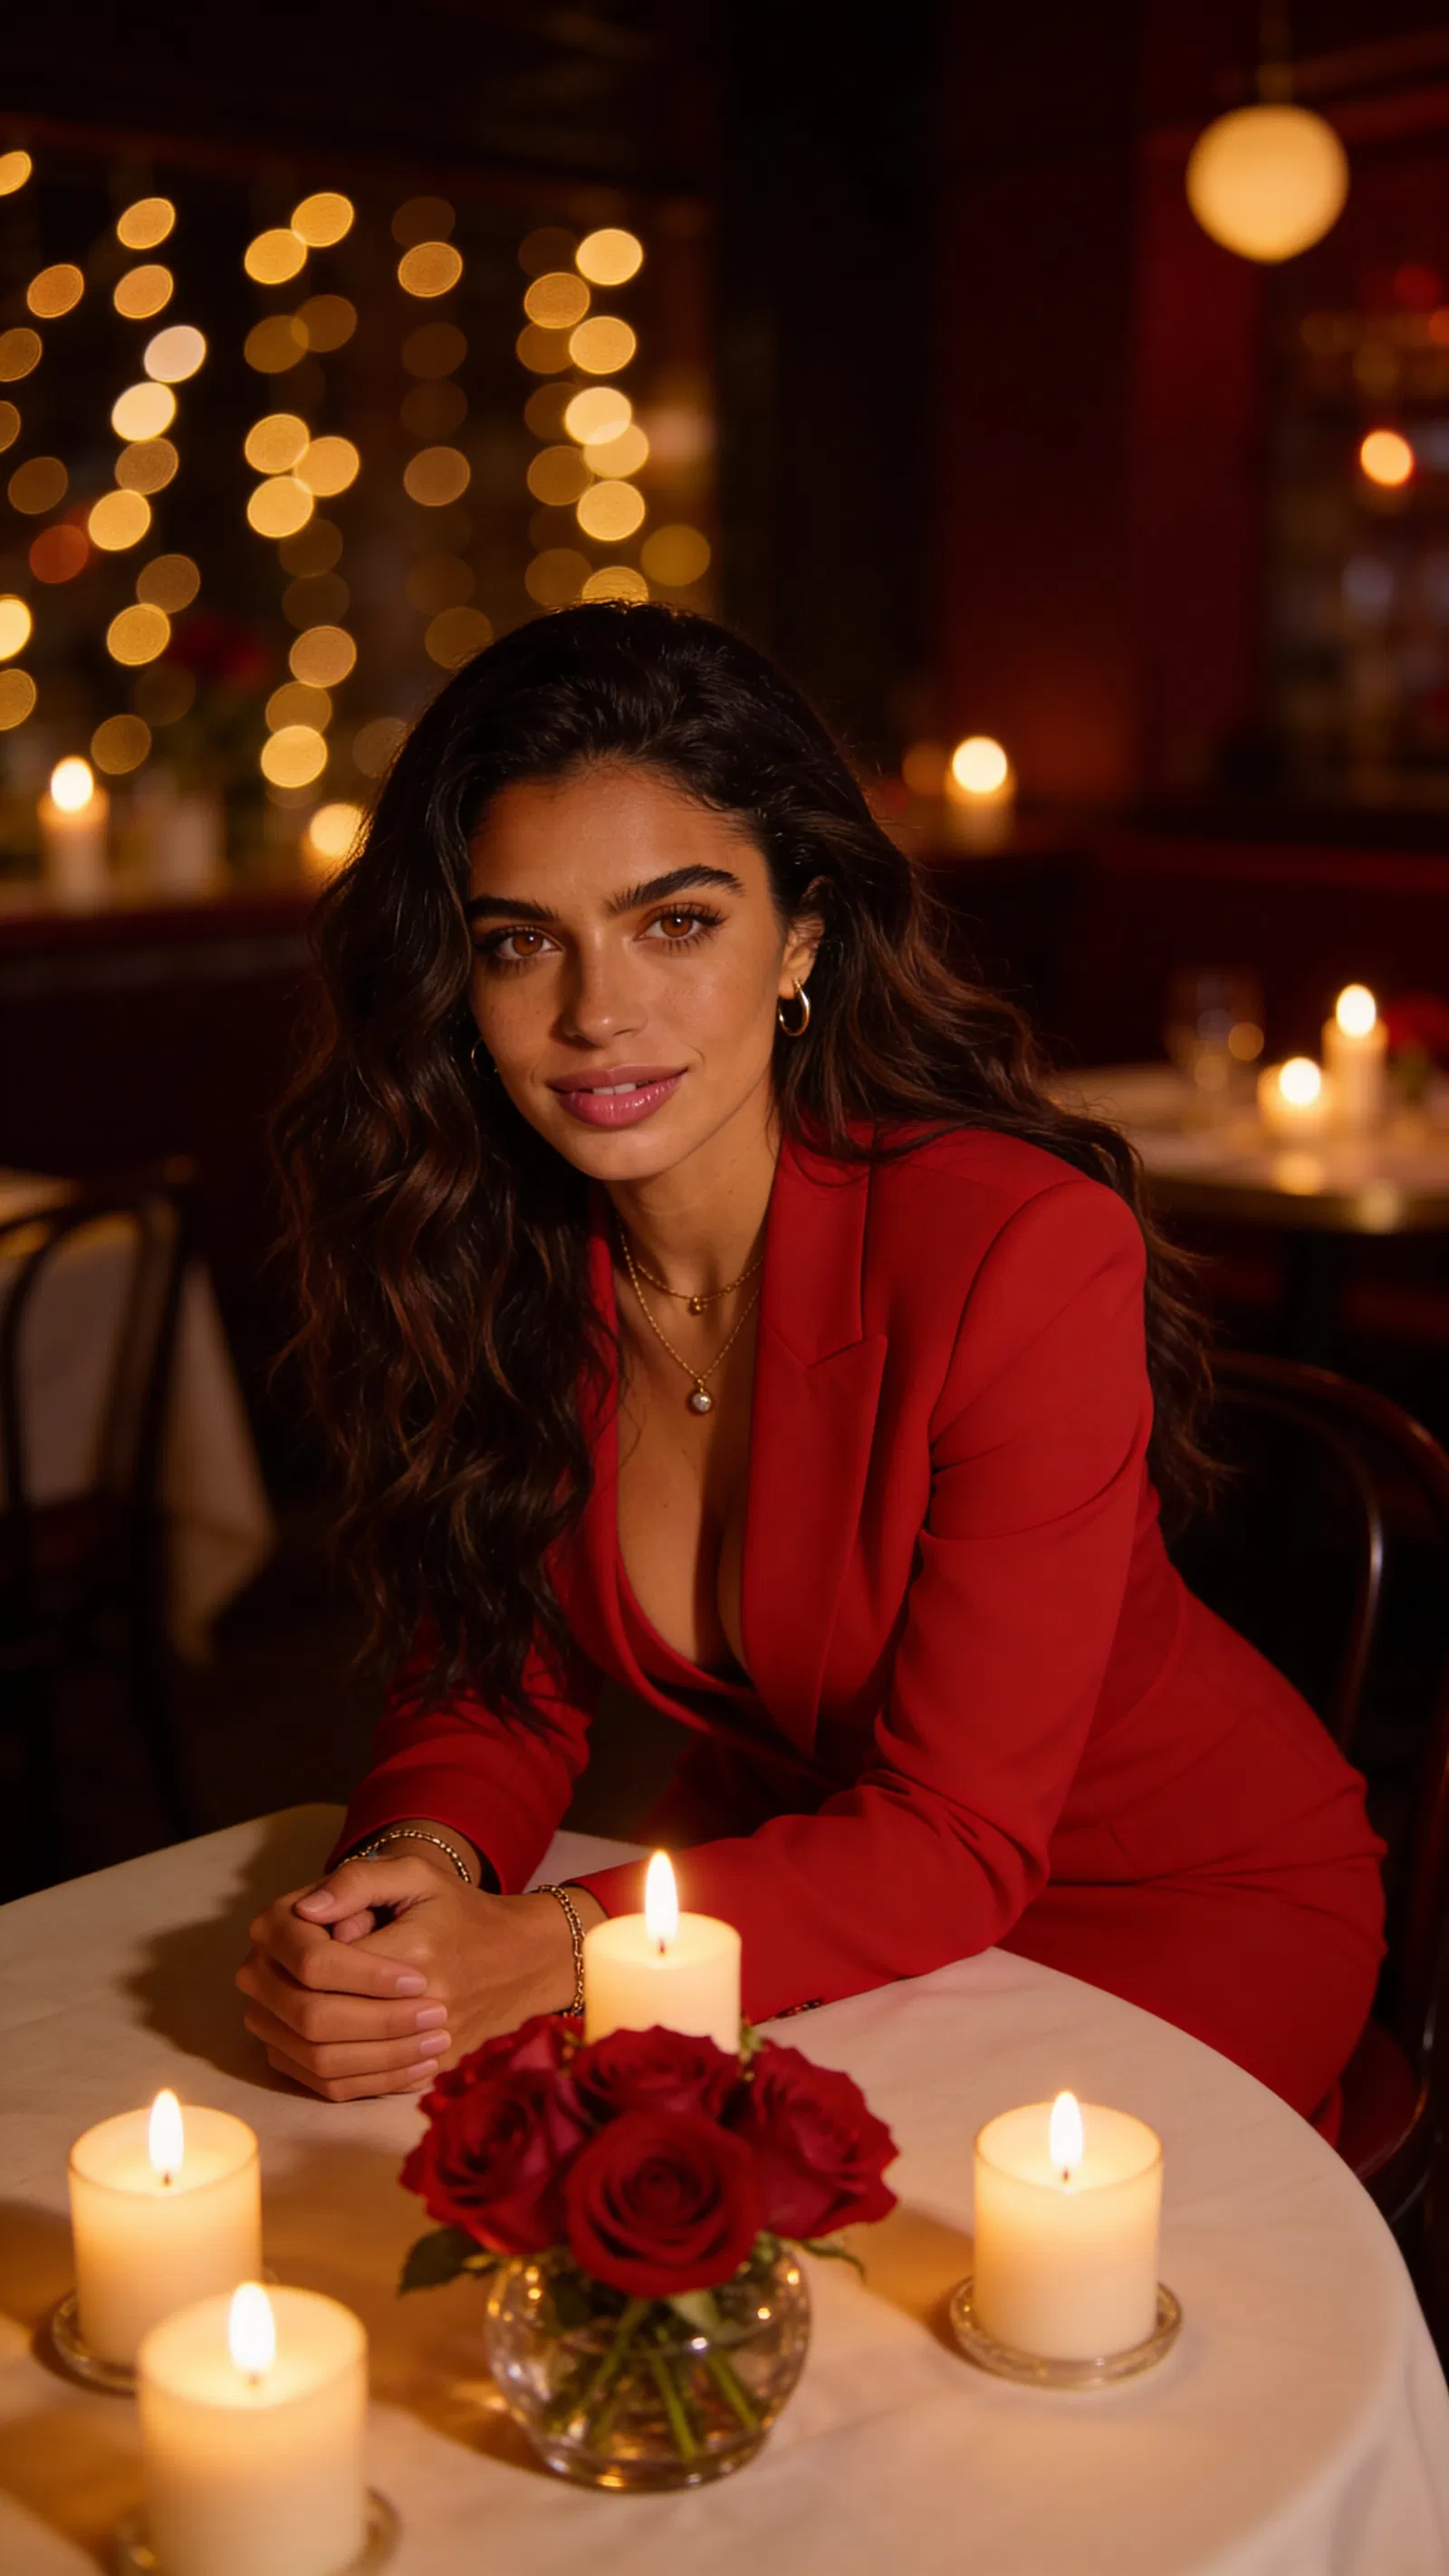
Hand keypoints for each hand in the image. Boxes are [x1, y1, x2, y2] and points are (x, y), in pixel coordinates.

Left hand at [237, 1846, 599, 2101]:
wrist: (518, 1964)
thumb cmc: (461, 1913)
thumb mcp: (416, 1876)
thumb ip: (358, 1882)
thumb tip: (305, 1908)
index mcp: (415, 1953)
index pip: (319, 1965)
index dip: (303, 1950)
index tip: (320, 1935)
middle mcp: (420, 2009)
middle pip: (312, 2018)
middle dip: (289, 1994)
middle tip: (294, 1975)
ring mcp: (419, 2051)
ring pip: (319, 2061)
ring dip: (290, 2033)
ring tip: (293, 2005)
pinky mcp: (414, 2078)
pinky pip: (340, 2089)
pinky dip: (310, 2068)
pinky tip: (308, 2040)